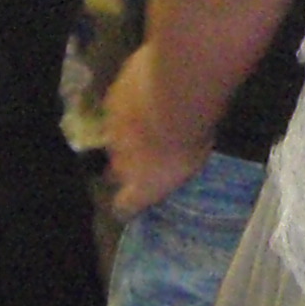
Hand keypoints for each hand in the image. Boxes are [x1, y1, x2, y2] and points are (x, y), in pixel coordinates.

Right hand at [103, 47, 206, 219]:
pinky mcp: (110, 106)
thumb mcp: (194, 161)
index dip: (127, 205)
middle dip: (127, 166)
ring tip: (145, 122)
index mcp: (142, 187)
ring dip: (126, 136)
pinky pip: (115, 112)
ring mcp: (112, 135)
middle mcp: (120, 165)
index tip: (134, 199)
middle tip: (145, 154)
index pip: (123, 207)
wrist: (173, 99)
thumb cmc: (192, 139)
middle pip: (116, 172)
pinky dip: (125, 109)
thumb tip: (174, 165)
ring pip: (114, 141)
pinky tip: (141, 98)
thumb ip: (175, 168)